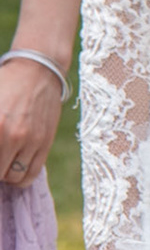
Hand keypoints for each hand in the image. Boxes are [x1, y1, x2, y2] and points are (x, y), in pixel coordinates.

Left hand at [0, 56, 61, 187]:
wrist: (38, 71)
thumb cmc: (4, 85)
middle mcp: (11, 136)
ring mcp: (30, 141)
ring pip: (11, 177)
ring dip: (3, 173)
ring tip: (2, 161)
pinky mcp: (44, 144)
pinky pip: (29, 175)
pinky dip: (18, 178)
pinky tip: (13, 166)